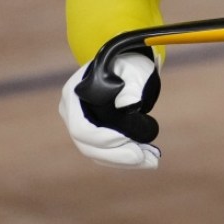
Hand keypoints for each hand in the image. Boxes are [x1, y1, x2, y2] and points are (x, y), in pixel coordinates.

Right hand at [59, 52, 161, 168]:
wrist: (125, 62)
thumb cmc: (128, 63)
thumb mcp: (132, 68)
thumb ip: (131, 84)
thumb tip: (128, 104)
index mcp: (74, 94)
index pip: (81, 128)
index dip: (102, 138)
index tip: (126, 139)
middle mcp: (71, 112)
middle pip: (87, 145)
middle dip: (117, 155)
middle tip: (147, 159)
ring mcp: (80, 123)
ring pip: (96, 152)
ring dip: (123, 160)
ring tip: (152, 161)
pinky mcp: (92, 132)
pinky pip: (103, 151)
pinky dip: (123, 157)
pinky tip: (146, 159)